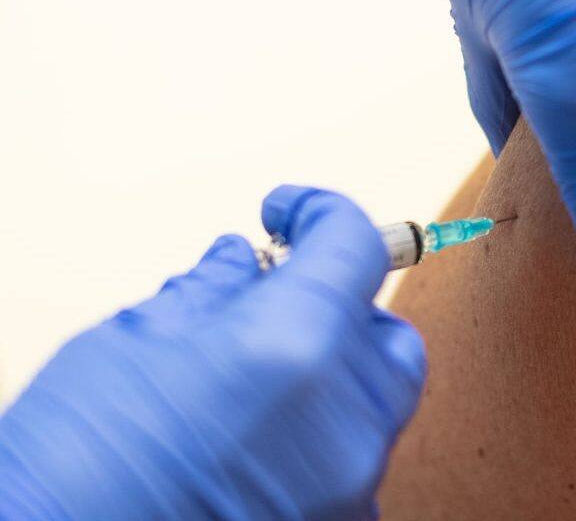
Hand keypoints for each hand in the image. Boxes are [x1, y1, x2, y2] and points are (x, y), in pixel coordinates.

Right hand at [0, 185, 425, 519]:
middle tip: (278, 300)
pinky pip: (352, 457)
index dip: (321, 213)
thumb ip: (210, 291)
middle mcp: (345, 421)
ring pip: (376, 400)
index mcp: (296, 348)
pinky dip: (320, 428)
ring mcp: (350, 486)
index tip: (288, 212)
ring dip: (331, 369)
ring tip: (256, 372)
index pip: (354, 246)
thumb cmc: (68, 467)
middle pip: (386, 333)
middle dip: (340, 306)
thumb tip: (241, 261)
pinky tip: (257, 431)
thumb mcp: (134, 344)